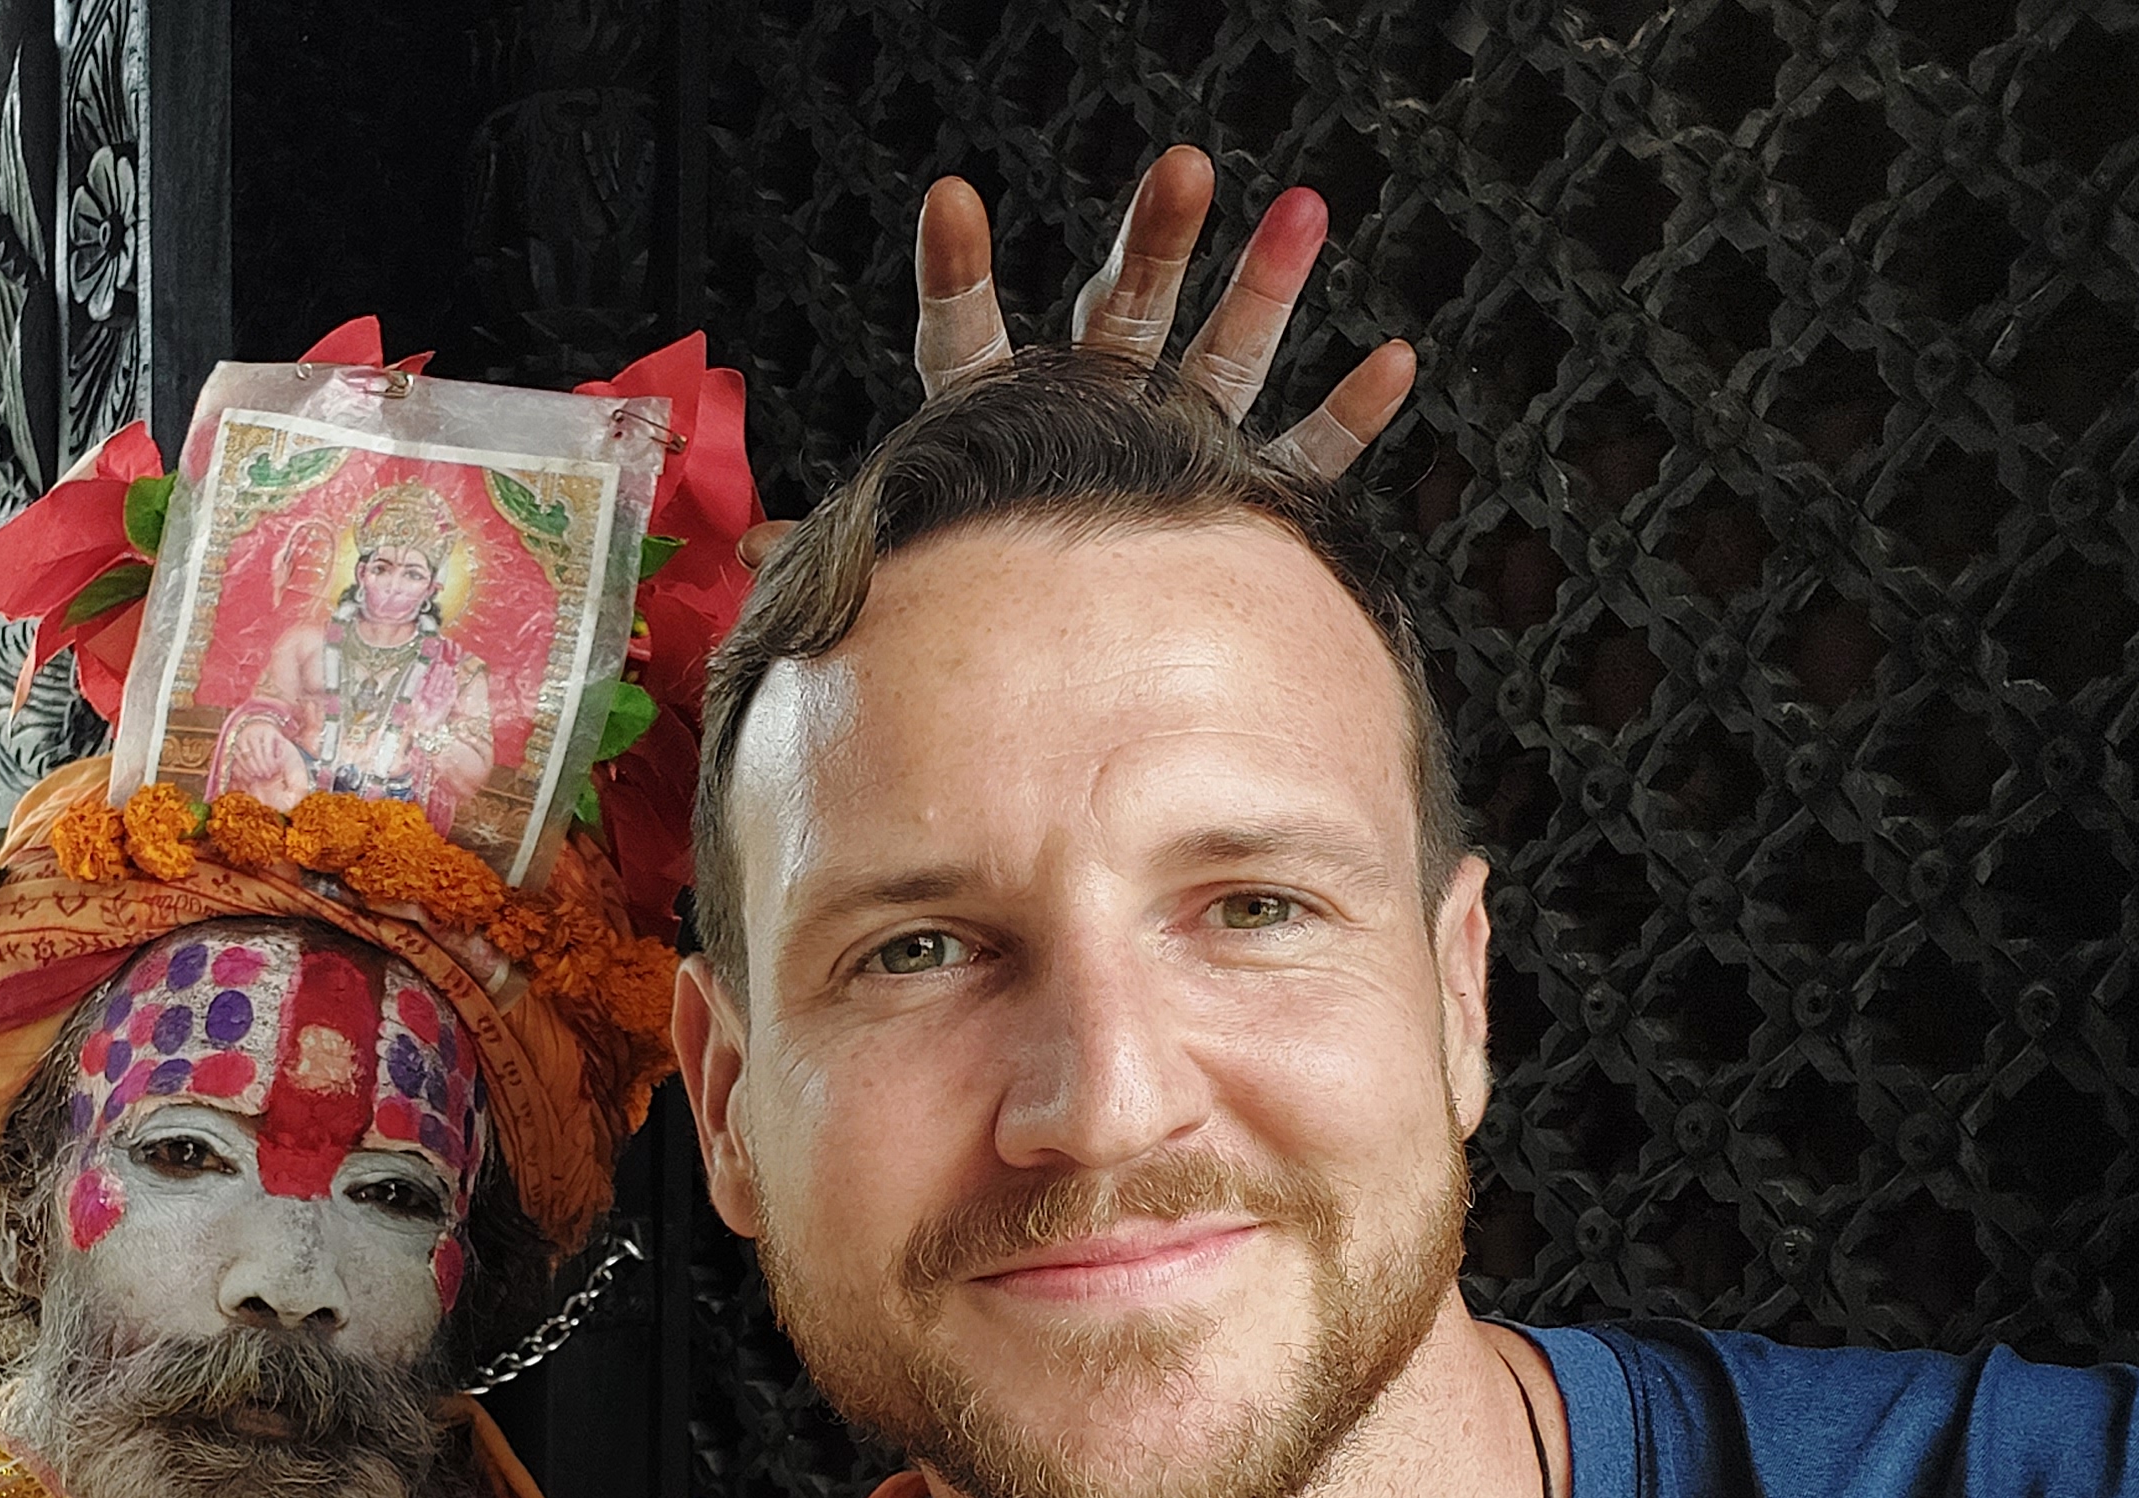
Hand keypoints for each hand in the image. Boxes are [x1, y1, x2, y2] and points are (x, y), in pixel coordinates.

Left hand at [737, 146, 1417, 567]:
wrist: (1042, 677)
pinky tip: (1390, 362)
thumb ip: (835, 554)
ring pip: (1219, 359)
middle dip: (1154, 241)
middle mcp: (1092, 416)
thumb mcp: (890, 573)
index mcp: (997, 420)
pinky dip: (1345, 417)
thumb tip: (755, 554)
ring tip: (1302, 213)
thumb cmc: (963, 605)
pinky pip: (1298, 462)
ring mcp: (1170, 451)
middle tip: (1181, 171)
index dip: (957, 273)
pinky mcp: (1230, 506)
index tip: (953, 206)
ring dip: (1261, 292)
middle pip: (1121, 313)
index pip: (966, 335)